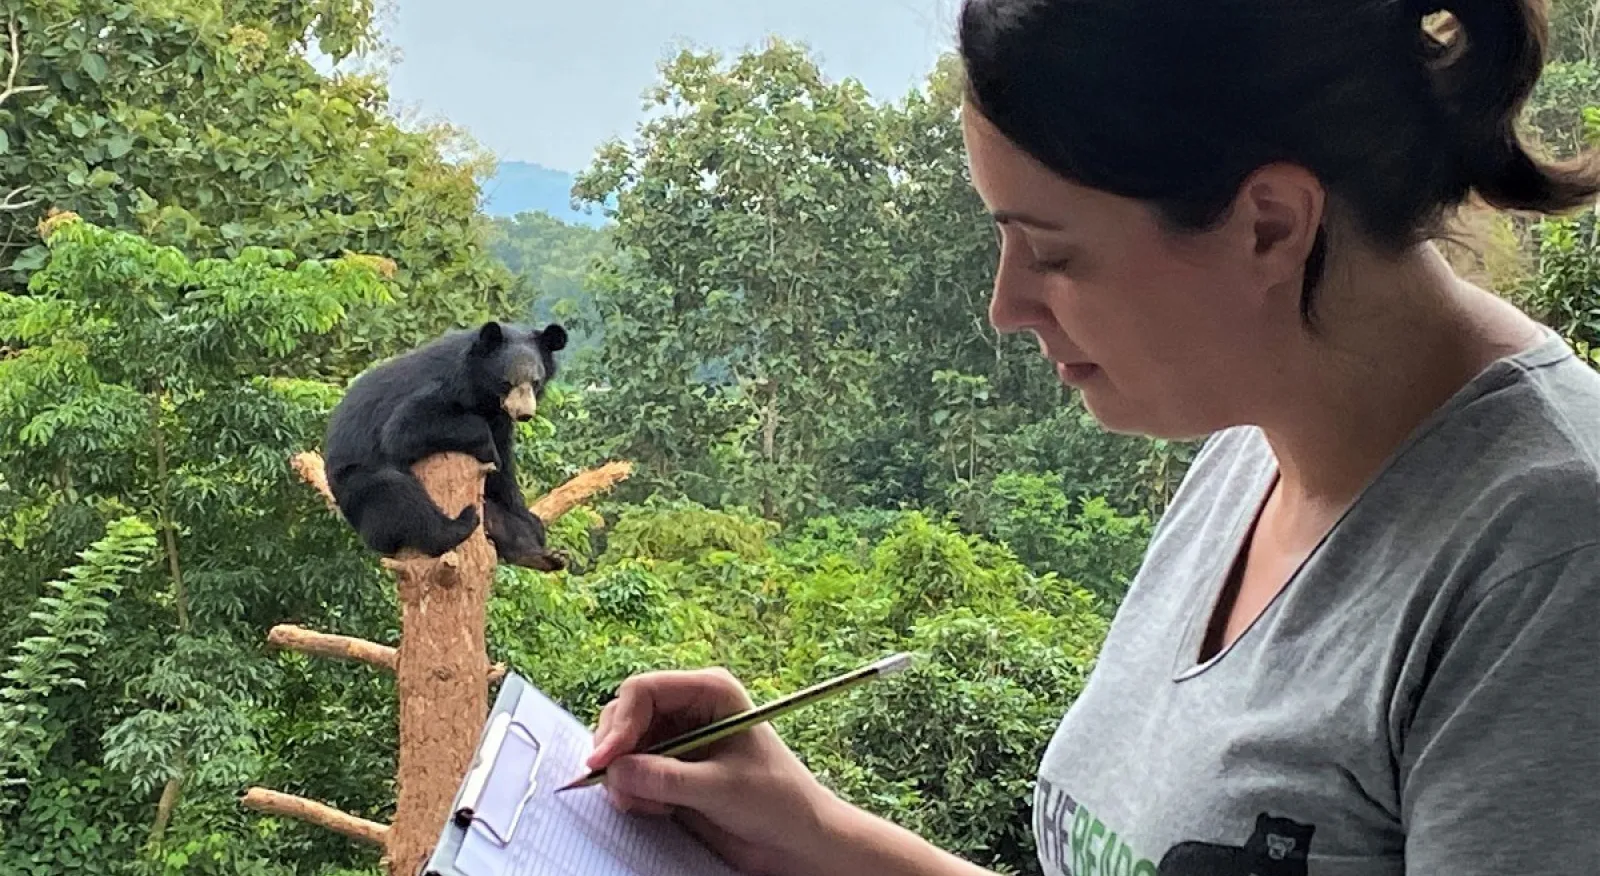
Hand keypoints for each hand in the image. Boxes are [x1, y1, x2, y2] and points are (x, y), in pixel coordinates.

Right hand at [586, 667, 837, 875]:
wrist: (795, 836)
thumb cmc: (776, 801)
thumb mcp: (719, 789)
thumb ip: (665, 778)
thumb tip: (615, 770)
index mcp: (709, 691)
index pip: (643, 690)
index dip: (619, 724)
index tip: (605, 761)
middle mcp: (690, 706)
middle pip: (625, 714)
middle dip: (618, 753)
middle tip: (619, 789)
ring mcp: (678, 736)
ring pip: (623, 745)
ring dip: (625, 777)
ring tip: (651, 805)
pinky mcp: (671, 765)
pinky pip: (631, 769)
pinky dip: (632, 791)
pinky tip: (658, 809)